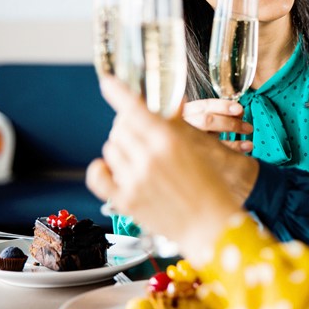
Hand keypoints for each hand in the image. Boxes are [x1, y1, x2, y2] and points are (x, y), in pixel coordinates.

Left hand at [86, 76, 257, 253]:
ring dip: (121, 148)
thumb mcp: (199, 150)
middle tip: (141, 135)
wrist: (211, 226)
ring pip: (111, 148)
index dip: (118, 92)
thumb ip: (178, 126)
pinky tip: (112, 168)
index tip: (107, 81)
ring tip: (139, 159)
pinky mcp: (125, 199)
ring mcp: (135, 179)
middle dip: (128, 126)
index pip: (135, 108)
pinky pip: (98, 175)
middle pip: (121, 127)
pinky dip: (102, 168)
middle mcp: (149, 156)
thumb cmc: (210, 187)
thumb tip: (173, 102)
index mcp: (169, 139)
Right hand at [182, 98, 252, 152]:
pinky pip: (212, 156)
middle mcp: (184, 125)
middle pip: (206, 122)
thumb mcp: (202, 119)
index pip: (205, 106)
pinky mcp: (191, 157)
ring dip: (232, 143)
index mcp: (187, 112)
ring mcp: (185, 143)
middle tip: (248, 128)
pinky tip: (242, 152)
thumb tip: (239, 112)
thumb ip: (219, 115)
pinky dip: (229, 153)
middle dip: (229, 123)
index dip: (223, 107)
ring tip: (249, 144)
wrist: (169, 155)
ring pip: (209, 141)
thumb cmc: (194, 131)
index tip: (239, 109)